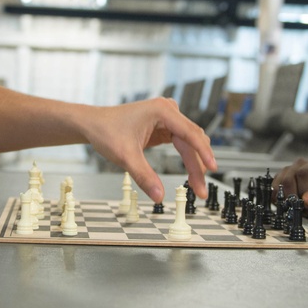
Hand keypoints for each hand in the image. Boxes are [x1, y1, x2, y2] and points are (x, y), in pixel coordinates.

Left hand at [85, 97, 215, 203]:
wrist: (93, 124)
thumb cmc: (106, 131)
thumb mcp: (125, 156)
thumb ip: (144, 176)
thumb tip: (159, 196)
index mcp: (162, 111)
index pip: (190, 133)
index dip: (203, 152)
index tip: (213, 168)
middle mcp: (168, 111)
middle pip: (192, 140)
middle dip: (198, 166)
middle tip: (200, 190)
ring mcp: (167, 119)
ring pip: (190, 143)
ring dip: (195, 164)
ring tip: (197, 186)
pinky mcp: (164, 127)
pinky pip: (182, 143)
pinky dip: (187, 159)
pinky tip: (191, 174)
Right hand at [272, 159, 307, 218]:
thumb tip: (306, 199)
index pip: (303, 173)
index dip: (303, 190)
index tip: (306, 205)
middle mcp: (301, 164)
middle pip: (289, 178)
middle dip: (293, 197)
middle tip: (299, 208)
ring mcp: (288, 170)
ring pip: (279, 183)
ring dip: (285, 199)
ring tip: (295, 207)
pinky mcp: (278, 178)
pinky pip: (273, 188)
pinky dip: (278, 200)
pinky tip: (288, 205)